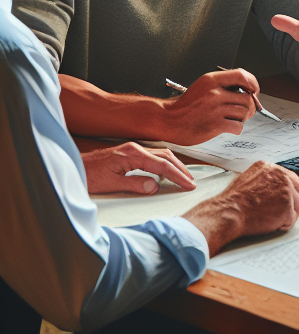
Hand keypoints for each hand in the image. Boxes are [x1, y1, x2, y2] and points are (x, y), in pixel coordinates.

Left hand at [82, 142, 196, 194]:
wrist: (72, 167)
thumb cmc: (88, 176)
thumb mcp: (110, 184)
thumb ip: (134, 184)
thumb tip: (155, 186)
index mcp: (132, 154)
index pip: (162, 164)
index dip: (177, 176)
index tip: (189, 185)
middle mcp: (135, 148)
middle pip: (166, 155)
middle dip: (180, 169)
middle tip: (191, 183)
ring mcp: (132, 149)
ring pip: (161, 154)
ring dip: (174, 165)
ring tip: (184, 177)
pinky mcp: (129, 152)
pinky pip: (153, 155)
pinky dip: (164, 163)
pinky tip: (166, 171)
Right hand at [160, 69, 258, 144]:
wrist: (168, 120)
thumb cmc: (186, 105)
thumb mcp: (203, 87)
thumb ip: (222, 86)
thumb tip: (247, 90)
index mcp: (211, 80)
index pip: (242, 75)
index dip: (253, 83)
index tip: (254, 91)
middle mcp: (215, 92)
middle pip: (247, 98)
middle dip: (249, 106)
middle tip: (242, 111)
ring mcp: (215, 109)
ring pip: (244, 112)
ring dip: (242, 118)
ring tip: (232, 119)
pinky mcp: (215, 124)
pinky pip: (238, 126)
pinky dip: (236, 128)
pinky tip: (228, 127)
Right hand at [183, 160, 298, 255]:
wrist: (228, 212)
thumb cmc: (233, 202)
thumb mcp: (249, 179)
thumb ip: (265, 180)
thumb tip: (274, 186)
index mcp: (271, 168)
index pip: (293, 179)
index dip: (291, 192)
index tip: (288, 200)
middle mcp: (281, 175)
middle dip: (294, 204)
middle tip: (283, 212)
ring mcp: (286, 190)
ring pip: (298, 206)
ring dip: (287, 215)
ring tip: (270, 218)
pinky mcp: (287, 206)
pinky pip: (291, 220)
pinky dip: (282, 225)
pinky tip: (268, 223)